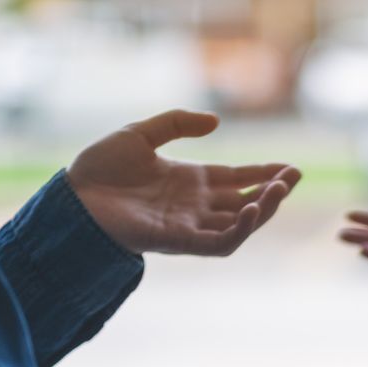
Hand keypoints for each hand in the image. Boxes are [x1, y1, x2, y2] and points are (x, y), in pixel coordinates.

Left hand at [67, 110, 301, 256]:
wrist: (73, 197)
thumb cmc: (100, 168)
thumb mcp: (141, 134)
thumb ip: (178, 123)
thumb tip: (216, 121)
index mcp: (191, 181)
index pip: (239, 180)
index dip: (265, 174)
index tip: (292, 168)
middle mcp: (196, 206)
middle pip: (247, 202)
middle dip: (274, 191)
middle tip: (294, 177)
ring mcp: (191, 225)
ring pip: (241, 223)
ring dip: (264, 209)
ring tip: (279, 190)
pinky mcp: (182, 242)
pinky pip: (220, 242)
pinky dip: (240, 230)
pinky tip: (251, 210)